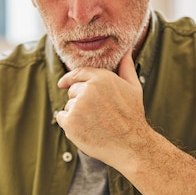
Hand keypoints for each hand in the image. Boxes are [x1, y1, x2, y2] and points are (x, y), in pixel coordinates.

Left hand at [55, 50, 150, 168]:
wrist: (131, 144)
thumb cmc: (133, 116)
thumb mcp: (133, 87)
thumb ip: (126, 67)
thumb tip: (127, 50)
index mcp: (101, 78)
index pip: (77, 73)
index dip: (69, 79)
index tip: (62, 83)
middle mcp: (88, 89)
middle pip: (72, 91)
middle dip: (80, 100)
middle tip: (97, 114)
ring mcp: (78, 106)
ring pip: (68, 106)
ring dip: (76, 114)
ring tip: (95, 124)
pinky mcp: (70, 122)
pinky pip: (62, 118)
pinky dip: (70, 125)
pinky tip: (85, 130)